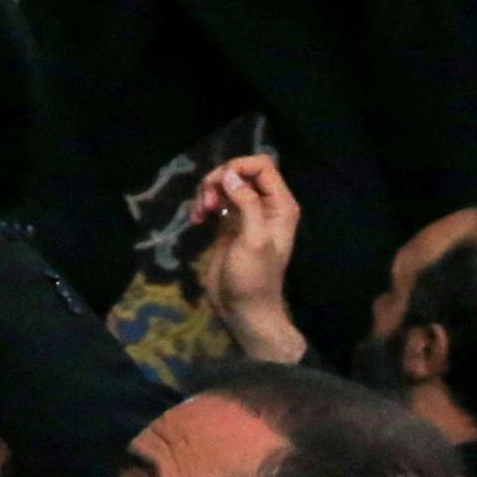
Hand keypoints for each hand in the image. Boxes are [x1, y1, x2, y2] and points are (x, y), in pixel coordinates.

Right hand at [188, 157, 306, 362]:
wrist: (243, 310)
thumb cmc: (254, 278)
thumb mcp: (254, 240)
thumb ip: (247, 204)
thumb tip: (230, 174)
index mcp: (280, 206)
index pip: (262, 166)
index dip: (238, 167)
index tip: (219, 185)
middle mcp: (265, 206)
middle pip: (240, 171)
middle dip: (219, 180)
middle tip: (208, 203)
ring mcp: (246, 214)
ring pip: (226, 184)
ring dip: (208, 192)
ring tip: (201, 212)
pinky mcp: (228, 224)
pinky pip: (216, 200)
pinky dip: (203, 204)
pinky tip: (196, 219)